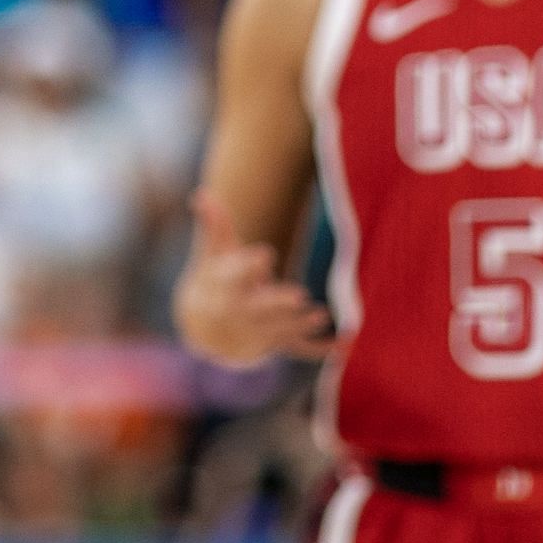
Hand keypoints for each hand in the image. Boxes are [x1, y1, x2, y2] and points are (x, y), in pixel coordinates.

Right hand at [175, 190, 334, 368]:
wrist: (202, 330)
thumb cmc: (212, 282)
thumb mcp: (210, 256)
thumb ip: (215, 227)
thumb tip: (203, 193)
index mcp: (222, 287)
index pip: (234, 275)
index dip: (249, 265)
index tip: (267, 254)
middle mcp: (237, 311)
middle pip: (257, 309)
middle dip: (277, 304)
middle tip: (300, 296)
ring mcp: (255, 330)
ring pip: (279, 329)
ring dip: (300, 324)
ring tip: (321, 315)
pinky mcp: (272, 344)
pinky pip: (296, 349)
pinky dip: (317, 349)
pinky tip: (340, 345)